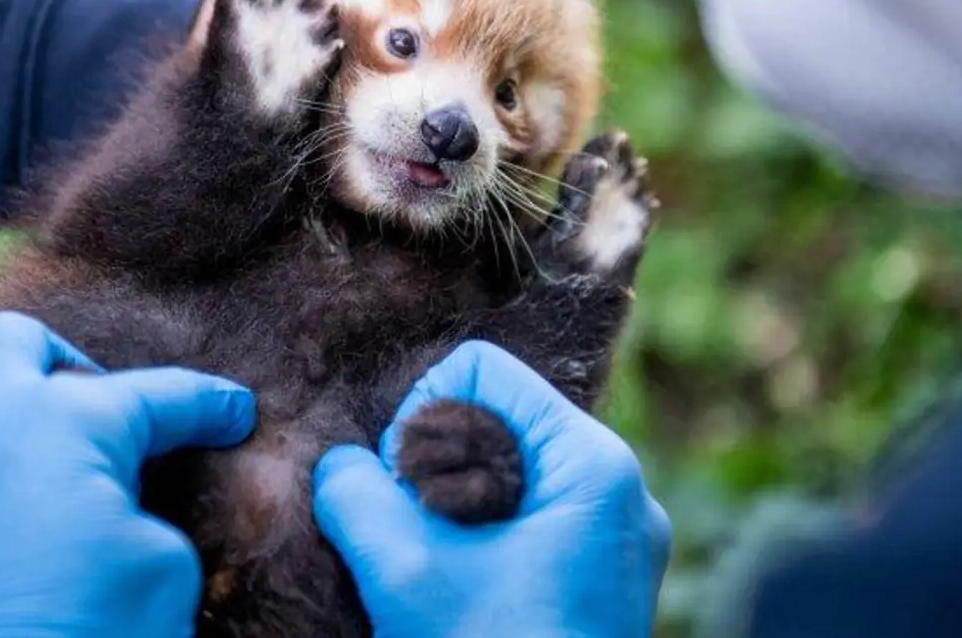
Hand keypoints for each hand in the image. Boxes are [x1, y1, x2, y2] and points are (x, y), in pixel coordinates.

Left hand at [0, 312, 254, 637]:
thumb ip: (152, 505)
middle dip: (76, 364)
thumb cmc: (87, 632)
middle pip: (23, 343)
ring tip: (90, 482)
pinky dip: (11, 482)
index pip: (161, 395)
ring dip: (38, 430)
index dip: (211, 405)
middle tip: (123, 422)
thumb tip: (128, 504)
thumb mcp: (162, 563)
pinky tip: (48, 531)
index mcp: (61, 418)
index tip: (238, 414)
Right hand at [312, 341, 671, 636]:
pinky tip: (457, 589)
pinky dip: (483, 540)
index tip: (400, 493)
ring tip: (431, 569)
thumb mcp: (403, 570)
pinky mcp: (605, 580)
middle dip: (434, 468)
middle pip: (497, 419)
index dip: (418, 418)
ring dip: (453, 509)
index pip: (480, 371)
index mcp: (593, 465)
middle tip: (409, 536)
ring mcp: (619, 540)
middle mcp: (621, 491)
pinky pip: (532, 521)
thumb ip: (354, 492)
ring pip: (511, 474)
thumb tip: (340, 464)